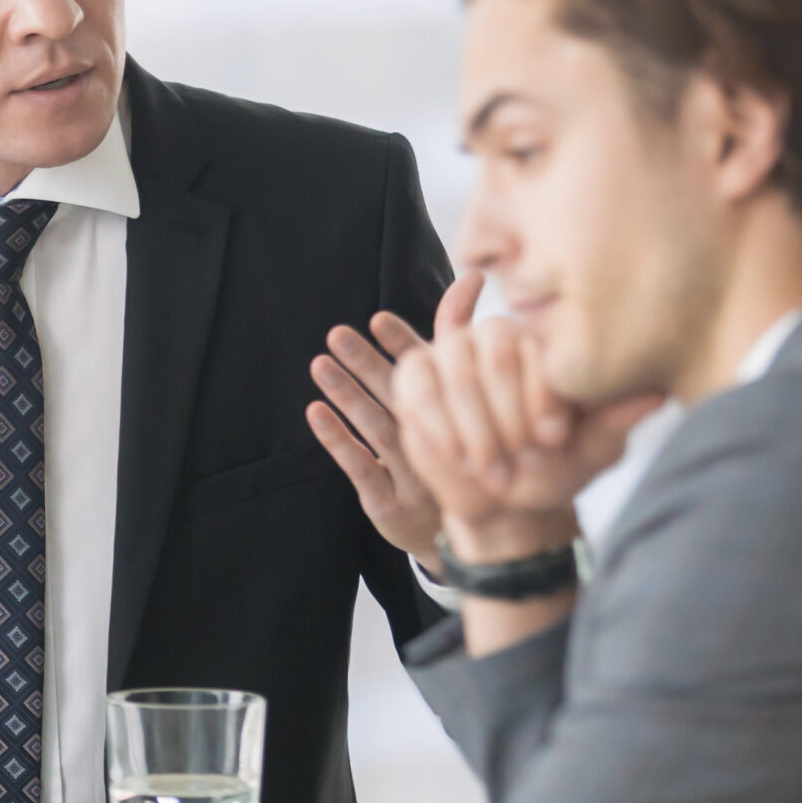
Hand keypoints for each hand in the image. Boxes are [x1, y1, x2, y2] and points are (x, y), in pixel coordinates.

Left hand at [308, 272, 489, 576]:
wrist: (485, 527)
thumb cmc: (463, 441)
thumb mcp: (464, 387)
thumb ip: (457, 332)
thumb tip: (472, 275)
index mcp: (459, 409)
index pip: (432, 371)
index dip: (404, 345)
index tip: (377, 319)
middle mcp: (442, 440)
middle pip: (402, 396)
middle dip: (367, 363)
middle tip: (336, 334)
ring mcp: (418, 474)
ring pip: (380, 429)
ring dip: (348, 395)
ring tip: (319, 364)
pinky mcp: (392, 504)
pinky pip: (362, 468)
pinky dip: (339, 439)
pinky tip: (315, 412)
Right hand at [388, 310, 661, 565]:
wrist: (506, 504)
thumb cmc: (553, 469)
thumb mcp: (592, 450)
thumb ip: (615, 419)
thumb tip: (656, 393)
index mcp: (542, 347)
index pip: (537, 346)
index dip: (542, 394)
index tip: (553, 438)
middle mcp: (495, 337)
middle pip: (493, 347)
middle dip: (507, 411)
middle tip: (522, 459)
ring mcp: (450, 354)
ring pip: (455, 367)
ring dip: (475, 426)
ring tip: (494, 470)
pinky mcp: (415, 379)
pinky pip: (419, 390)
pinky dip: (441, 428)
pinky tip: (463, 460)